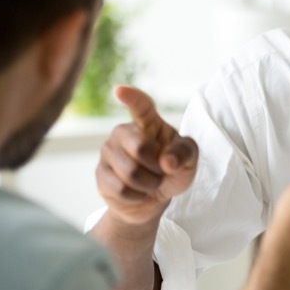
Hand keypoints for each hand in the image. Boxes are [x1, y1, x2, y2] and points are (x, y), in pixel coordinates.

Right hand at [94, 85, 198, 226]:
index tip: (120, 90)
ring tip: (150, 183)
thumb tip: (167, 162)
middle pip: (140, 148)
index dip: (132, 98)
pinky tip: (137, 192)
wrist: (154, 198)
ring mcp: (109, 151)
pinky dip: (137, 196)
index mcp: (148, 123)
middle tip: (161, 171)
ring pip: (131, 173)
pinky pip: (121, 189)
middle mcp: (124, 132)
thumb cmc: (172, 171)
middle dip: (157, 168)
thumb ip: (184, 154)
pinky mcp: (100, 173)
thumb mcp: (189, 161)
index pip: (141, 107)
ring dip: (149, 185)